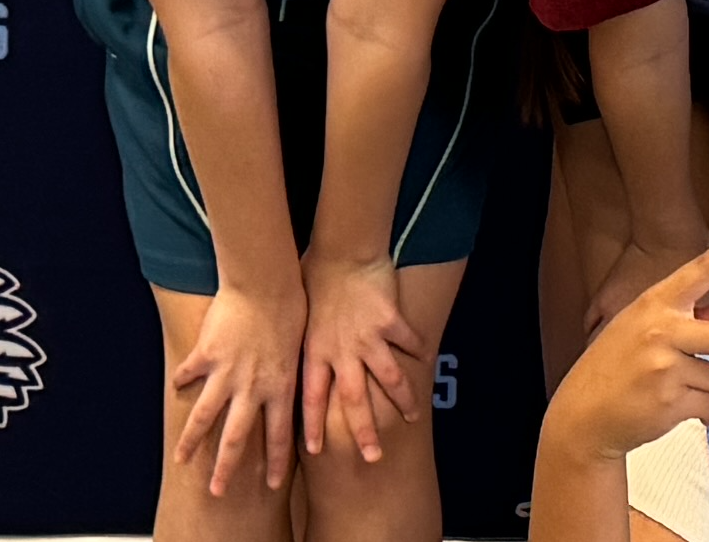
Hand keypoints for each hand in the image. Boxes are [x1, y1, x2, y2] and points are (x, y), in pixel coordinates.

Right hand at [170, 280, 305, 497]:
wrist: (267, 283)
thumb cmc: (294, 308)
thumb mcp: (301, 349)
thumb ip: (290, 375)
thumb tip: (290, 392)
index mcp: (280, 386)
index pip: (278, 435)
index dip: (275, 461)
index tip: (270, 484)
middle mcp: (252, 387)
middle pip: (236, 437)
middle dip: (226, 468)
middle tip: (217, 490)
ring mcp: (226, 373)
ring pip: (204, 417)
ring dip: (191, 441)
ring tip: (182, 460)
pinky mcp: (205, 355)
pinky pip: (189, 373)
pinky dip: (182, 380)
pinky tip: (177, 387)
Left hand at [300, 253, 426, 465]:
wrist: (343, 251)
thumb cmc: (313, 279)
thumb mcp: (297, 317)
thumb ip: (298, 344)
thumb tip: (283, 362)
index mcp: (315, 352)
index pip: (312, 399)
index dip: (313, 426)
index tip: (316, 451)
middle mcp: (342, 352)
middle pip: (354, 401)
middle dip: (364, 431)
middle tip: (372, 456)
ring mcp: (369, 338)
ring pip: (389, 378)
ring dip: (402, 401)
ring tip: (410, 417)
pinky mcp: (392, 322)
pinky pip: (408, 343)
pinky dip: (417, 353)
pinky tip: (425, 361)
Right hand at [538, 219, 708, 466]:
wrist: (581, 416)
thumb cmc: (618, 364)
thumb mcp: (647, 329)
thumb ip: (693, 315)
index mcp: (656, 304)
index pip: (702, 269)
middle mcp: (663, 331)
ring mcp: (666, 369)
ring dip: (704, 387)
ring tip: (666, 389)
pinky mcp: (670, 403)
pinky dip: (700, 412)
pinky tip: (665, 409)